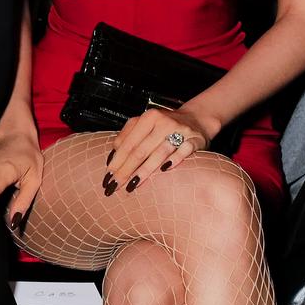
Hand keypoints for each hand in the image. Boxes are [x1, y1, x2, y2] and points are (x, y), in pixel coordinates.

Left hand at [103, 104, 218, 193]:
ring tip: (132, 185)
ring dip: (144, 171)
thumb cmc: (165, 126)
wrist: (196, 119)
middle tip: (114, 186)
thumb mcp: (144, 125)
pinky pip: (183, 151)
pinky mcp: (195, 140)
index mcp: (148, 117)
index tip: (107, 177)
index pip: (128, 143)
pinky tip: (164, 171)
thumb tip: (111, 159)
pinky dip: (174, 161)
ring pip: (159, 153)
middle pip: (140, 151)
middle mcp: (164, 122)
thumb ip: (127, 137)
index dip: (117, 161)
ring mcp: (180, 131)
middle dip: (125, 170)